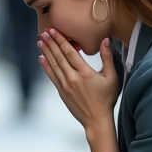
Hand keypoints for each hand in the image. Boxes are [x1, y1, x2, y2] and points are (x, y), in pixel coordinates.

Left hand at [38, 29, 120, 151]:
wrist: (96, 119)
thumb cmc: (106, 99)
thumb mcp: (112, 78)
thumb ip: (107, 58)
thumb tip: (105, 41)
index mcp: (85, 73)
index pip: (70, 52)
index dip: (61, 40)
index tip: (54, 31)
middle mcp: (72, 78)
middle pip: (59, 57)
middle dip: (50, 43)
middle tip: (43, 32)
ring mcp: (65, 85)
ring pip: (53, 65)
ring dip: (46, 52)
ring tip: (40, 42)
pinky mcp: (61, 92)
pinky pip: (51, 76)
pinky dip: (46, 67)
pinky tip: (41, 59)